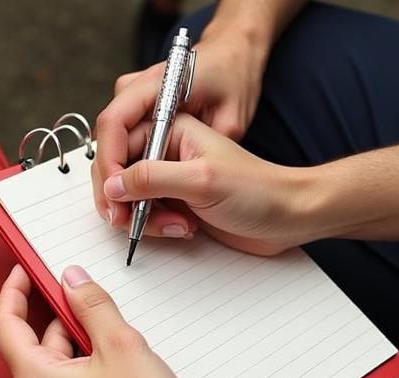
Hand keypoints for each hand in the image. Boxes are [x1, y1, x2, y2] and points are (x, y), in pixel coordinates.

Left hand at [0, 265, 194, 377]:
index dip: (15, 293)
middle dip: (62, 333)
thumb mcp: (123, 346)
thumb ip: (93, 306)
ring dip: (75, 367)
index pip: (5, 325)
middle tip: (95, 320)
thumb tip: (73, 282)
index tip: (27, 276)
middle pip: (35, 358)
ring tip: (117, 366)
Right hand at [98, 114, 313, 254]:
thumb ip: (153, 179)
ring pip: (131, 194)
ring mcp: (172, 175)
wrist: (291, 216)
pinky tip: (185, 231)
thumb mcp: (203, 181)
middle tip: (130, 224)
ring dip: (144, 217)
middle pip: (118, 167)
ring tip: (178, 227)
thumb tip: (113, 184)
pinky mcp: (180, 200)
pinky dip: (158, 225)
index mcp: (170, 124)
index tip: (111, 201)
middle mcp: (166, 147)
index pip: (117, 137)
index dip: (107, 170)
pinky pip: (150, 212)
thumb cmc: (259, 191)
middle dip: (122, 198)